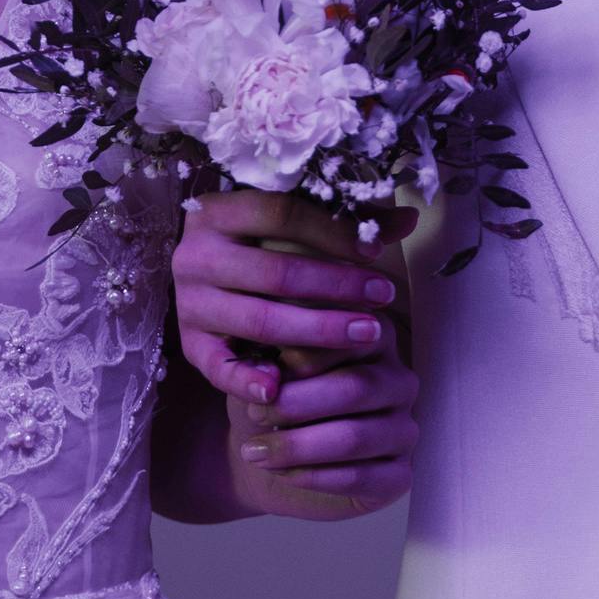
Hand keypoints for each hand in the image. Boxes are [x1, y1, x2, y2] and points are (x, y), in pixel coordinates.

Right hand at [173, 189, 402, 405]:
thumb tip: (409, 218)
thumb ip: (348, 221)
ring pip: (259, 319)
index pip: (281, 214)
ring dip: (317, 330)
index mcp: (218, 212)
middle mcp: (196, 254)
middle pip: (275, 272)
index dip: (333, 233)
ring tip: (366, 334)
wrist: (205, 275)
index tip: (377, 252)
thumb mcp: (292, 224)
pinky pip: (218, 367)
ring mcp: (189, 302)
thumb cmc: (259, 244)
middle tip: (384, 298)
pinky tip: (280, 386)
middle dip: (336, 287)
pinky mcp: (189, 343)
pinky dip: (247, 380)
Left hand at [227, 336, 418, 513]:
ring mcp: (405, 430)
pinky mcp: (398, 476)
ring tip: (256, 451)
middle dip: (296, 403)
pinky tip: (282, 473)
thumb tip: (267, 366)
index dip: (298, 357)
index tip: (258, 374)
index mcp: (374, 338)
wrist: (266, 454)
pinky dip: (313, 477)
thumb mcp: (261, 367)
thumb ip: (266, 355)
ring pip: (354, 437)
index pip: (347, 339)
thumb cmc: (269, 399)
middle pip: (355, 388)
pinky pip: (359, 478)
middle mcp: (400, 381)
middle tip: (254, 412)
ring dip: (296, 446)